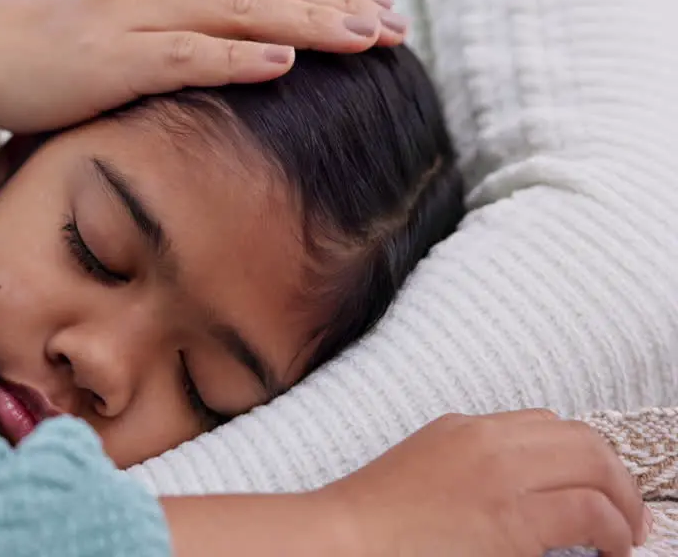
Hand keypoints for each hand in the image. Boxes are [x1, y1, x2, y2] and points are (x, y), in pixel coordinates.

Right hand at [0, 0, 406, 134]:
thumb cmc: (55, 30)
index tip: (383, 8)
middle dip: (337, 2)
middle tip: (396, 29)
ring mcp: (132, 9)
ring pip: (238, 10)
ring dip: (307, 24)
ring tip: (365, 41)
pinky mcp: (109, 54)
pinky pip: (185, 53)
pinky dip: (237, 57)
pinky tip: (284, 64)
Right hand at [317, 410, 650, 556]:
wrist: (342, 541)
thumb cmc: (372, 523)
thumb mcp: (422, 472)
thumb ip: (467, 467)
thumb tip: (515, 494)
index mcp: (461, 428)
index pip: (545, 424)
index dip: (581, 455)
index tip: (592, 484)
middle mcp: (485, 441)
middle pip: (580, 437)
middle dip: (614, 474)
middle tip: (626, 511)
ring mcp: (500, 475)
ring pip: (595, 464)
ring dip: (623, 501)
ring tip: (624, 533)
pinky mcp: (511, 519)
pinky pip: (590, 512)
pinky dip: (613, 530)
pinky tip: (610, 548)